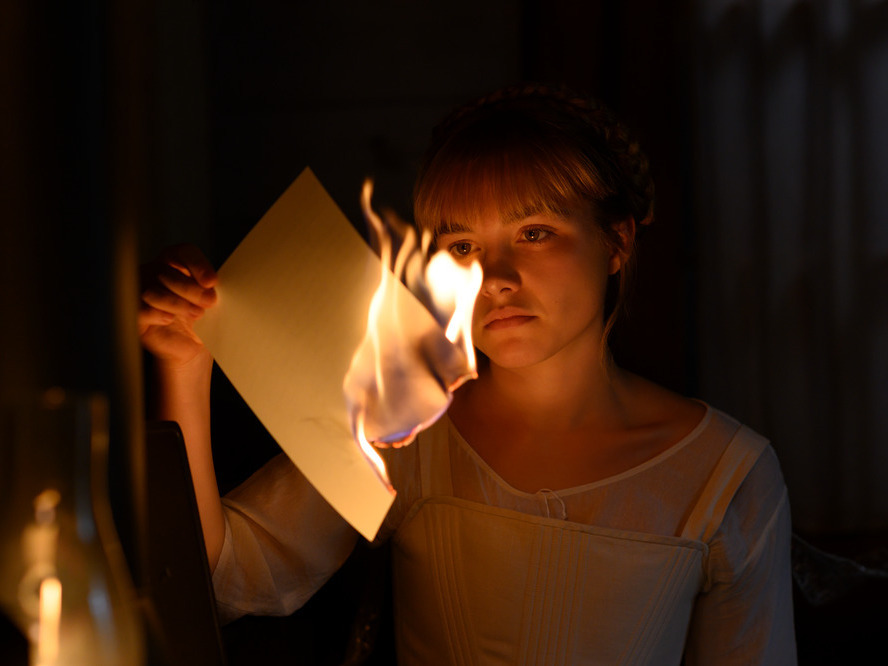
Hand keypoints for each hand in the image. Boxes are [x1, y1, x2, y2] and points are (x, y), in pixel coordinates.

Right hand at [138, 244, 217, 367]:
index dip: (197, 263)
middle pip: (166, 271)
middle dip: (191, 288)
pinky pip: (140, 309)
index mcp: (174, 265)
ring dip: (178, 302)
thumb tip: (213, 287)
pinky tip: (169, 319)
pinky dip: (157, 313)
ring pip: (152, 290)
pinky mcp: (133, 315)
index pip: (182, 252)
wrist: (188, 348)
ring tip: (196, 313)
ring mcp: (139, 293)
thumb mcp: (207, 301)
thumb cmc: (197, 321)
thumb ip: (209, 288)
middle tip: (209, 301)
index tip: (212, 282)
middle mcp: (152, 274)